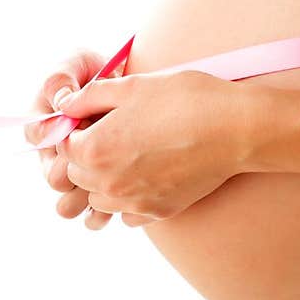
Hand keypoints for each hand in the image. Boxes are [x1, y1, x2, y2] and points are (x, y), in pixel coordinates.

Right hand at [24, 50, 115, 231]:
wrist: (133, 91)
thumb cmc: (99, 73)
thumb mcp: (79, 63)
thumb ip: (63, 77)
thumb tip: (62, 103)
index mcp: (43, 128)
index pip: (40, 140)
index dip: (62, 134)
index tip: (87, 119)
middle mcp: (53, 158)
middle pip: (55, 180)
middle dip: (80, 165)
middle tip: (108, 149)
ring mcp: (74, 179)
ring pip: (69, 205)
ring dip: (90, 193)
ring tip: (119, 172)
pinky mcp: (99, 193)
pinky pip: (94, 216)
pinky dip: (108, 210)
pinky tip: (128, 192)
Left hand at [55, 68, 249, 224]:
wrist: (235, 128)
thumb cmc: (185, 100)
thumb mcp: (133, 85)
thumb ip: (91, 96)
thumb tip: (65, 105)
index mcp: (96, 149)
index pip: (64, 145)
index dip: (78, 127)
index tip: (97, 115)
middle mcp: (108, 183)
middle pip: (78, 174)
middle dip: (88, 154)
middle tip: (116, 130)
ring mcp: (134, 202)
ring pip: (100, 198)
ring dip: (106, 179)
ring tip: (132, 152)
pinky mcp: (158, 211)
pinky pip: (128, 213)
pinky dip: (130, 197)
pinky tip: (150, 172)